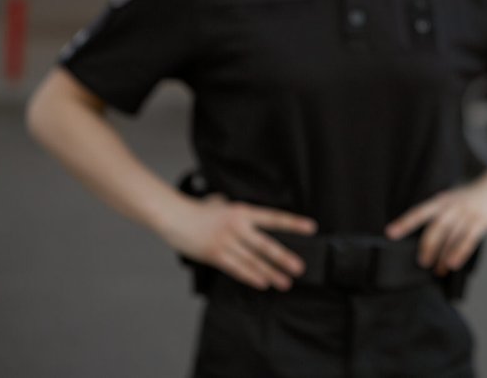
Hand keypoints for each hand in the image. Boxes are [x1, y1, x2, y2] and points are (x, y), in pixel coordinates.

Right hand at [160, 193, 314, 290]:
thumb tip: (254, 219)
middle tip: (300, 268)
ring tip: (285, 282)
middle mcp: (238, 226)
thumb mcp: (225, 204)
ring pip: (253, 260)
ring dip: (271, 272)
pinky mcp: (215, 255)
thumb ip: (240, 213)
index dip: (293, 224)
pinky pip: (237, 268)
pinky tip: (263, 283)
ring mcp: (226, 241)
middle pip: (266, 244)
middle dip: (284, 258)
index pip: (274, 218)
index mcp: (243, 212)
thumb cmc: (200, 210)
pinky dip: (251, 276)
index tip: (311, 229)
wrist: (175, 216)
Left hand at [385, 176, 486, 275]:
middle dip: (427, 248)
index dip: (405, 222)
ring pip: (450, 237)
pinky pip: (468, 240)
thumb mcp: (455, 199)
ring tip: (439, 271)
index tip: (390, 233)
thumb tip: (431, 238)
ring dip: (442, 256)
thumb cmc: (476, 196)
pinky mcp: (481, 220)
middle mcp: (452, 206)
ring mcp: (467, 213)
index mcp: (443, 200)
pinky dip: (459, 253)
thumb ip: (443, 213)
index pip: (419, 212)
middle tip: (423, 263)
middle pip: (435, 229)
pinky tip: (453, 264)